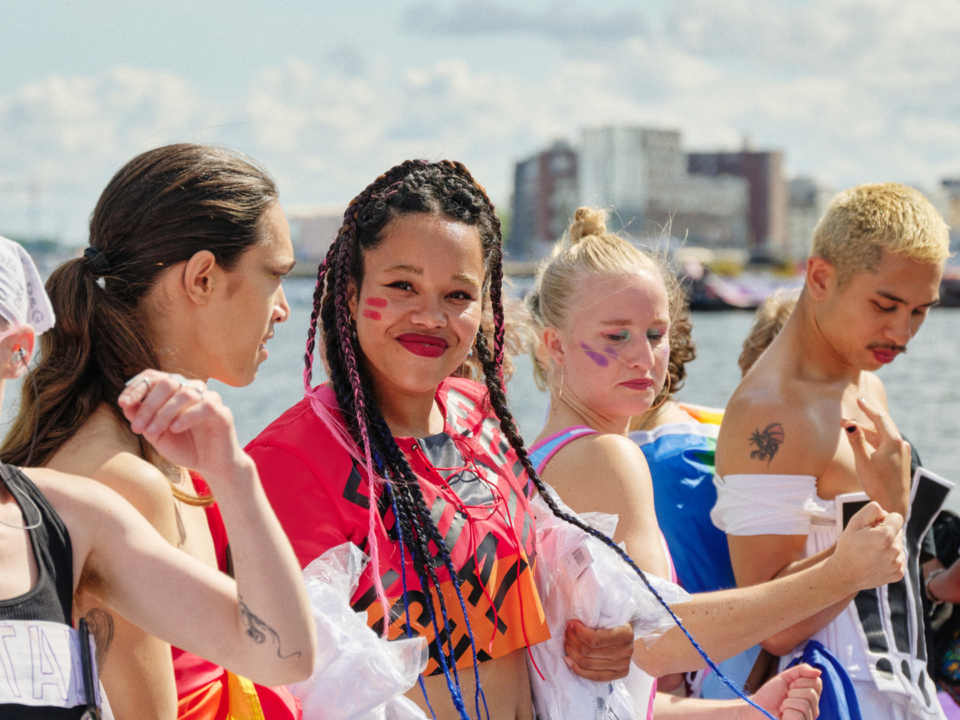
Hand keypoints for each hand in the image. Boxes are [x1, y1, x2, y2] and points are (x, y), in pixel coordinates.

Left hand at [118, 370, 248, 483]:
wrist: (209, 465)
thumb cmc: (184, 447)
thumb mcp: (155, 433)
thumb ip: (141, 418)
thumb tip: (126, 403)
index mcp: (176, 390)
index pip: (155, 377)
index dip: (137, 386)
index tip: (122, 403)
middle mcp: (193, 389)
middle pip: (168, 383)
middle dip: (148, 405)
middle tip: (138, 428)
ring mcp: (210, 399)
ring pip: (184, 394)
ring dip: (163, 414)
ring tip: (152, 433)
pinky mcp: (222, 412)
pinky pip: (204, 406)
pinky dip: (186, 416)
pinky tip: (175, 429)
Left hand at [563, 619, 633, 681]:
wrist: (630, 637)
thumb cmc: (618, 622)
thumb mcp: (612, 615)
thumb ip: (597, 617)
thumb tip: (573, 623)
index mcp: (625, 634)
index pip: (594, 639)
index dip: (579, 633)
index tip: (572, 624)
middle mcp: (625, 652)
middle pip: (588, 652)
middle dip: (572, 641)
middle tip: (567, 632)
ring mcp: (623, 666)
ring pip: (588, 664)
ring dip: (572, 653)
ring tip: (567, 643)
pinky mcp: (619, 675)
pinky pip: (595, 676)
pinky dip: (578, 669)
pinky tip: (569, 660)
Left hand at [746, 664, 821, 719]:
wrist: (755, 708)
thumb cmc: (770, 696)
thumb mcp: (785, 678)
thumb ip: (801, 671)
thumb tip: (818, 672)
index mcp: (811, 698)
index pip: (817, 682)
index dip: (799, 681)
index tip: (789, 686)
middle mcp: (813, 710)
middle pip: (811, 693)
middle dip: (793, 692)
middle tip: (785, 697)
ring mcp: (807, 719)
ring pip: (805, 705)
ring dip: (787, 703)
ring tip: (782, 708)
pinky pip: (798, 716)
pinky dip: (786, 712)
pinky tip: (783, 716)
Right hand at [831, 501, 904, 590]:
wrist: (845, 574)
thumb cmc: (848, 546)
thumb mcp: (854, 522)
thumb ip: (873, 510)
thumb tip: (887, 514)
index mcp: (885, 536)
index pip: (897, 518)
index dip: (884, 519)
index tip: (873, 527)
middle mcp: (895, 551)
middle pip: (898, 531)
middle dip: (887, 532)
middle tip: (869, 541)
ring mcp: (898, 564)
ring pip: (899, 545)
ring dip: (889, 545)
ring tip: (872, 552)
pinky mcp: (899, 573)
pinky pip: (899, 558)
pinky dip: (890, 558)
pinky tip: (876, 561)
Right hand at [841, 397, 910, 515]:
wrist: (894, 505)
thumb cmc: (877, 484)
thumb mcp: (863, 462)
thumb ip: (856, 441)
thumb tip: (849, 423)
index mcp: (893, 442)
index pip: (879, 418)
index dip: (868, 408)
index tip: (859, 399)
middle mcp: (901, 445)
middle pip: (882, 426)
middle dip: (865, 419)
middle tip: (852, 412)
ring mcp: (903, 453)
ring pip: (883, 436)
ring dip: (868, 431)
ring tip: (851, 429)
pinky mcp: (901, 460)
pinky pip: (887, 444)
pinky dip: (875, 440)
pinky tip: (866, 441)